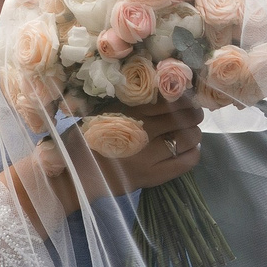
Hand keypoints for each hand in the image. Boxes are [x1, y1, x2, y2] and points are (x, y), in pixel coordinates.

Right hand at [10, 102, 203, 226]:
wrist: (71, 175)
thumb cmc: (83, 139)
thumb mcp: (99, 111)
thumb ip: (126, 102)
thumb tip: (160, 88)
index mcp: (126, 111)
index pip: (168, 99)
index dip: (183, 96)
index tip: (186, 95)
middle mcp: (140, 132)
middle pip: (184, 117)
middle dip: (193, 112)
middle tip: (194, 112)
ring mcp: (148, 157)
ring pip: (188, 138)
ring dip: (195, 132)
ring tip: (191, 130)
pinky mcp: (152, 177)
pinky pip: (186, 162)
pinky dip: (194, 152)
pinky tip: (190, 148)